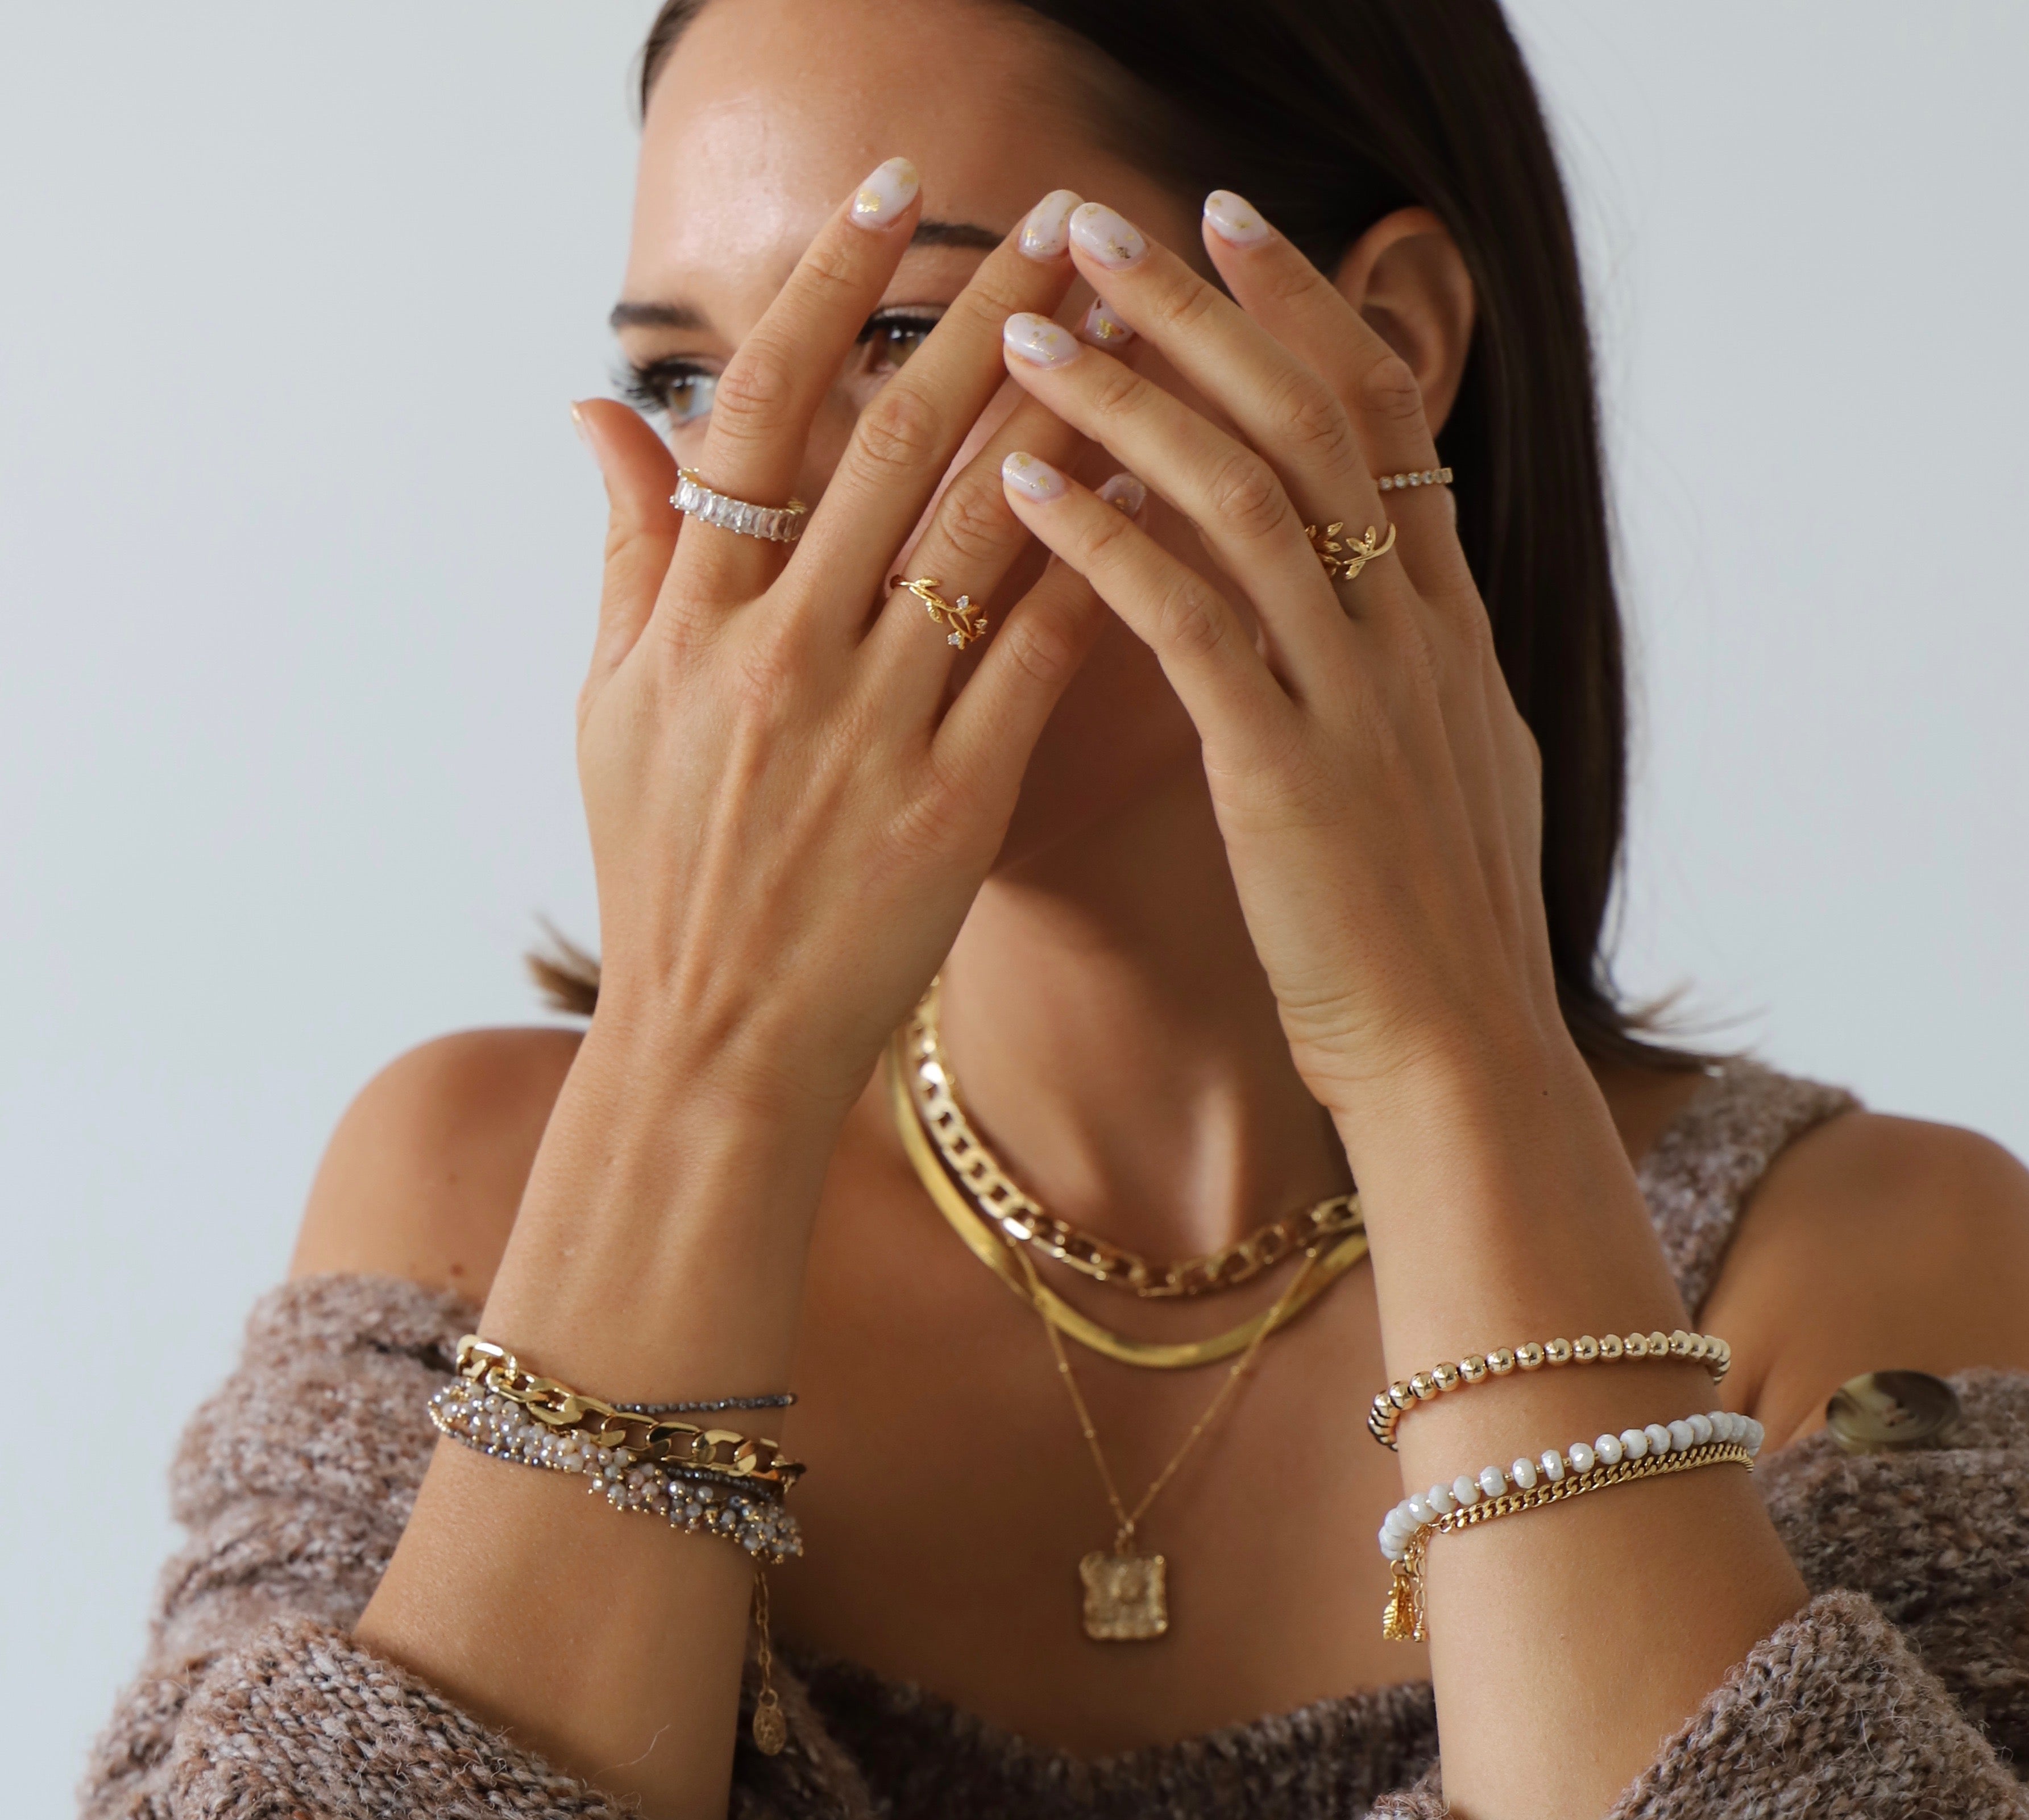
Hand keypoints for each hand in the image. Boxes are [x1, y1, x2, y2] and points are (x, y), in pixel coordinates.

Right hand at [573, 163, 1113, 1142]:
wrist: (712, 1050)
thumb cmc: (663, 879)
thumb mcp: (609, 713)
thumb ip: (627, 555)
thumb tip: (602, 409)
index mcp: (690, 623)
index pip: (759, 410)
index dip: (832, 289)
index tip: (900, 198)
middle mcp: (779, 657)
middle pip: (892, 441)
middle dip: (988, 311)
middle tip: (1065, 219)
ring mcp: (870, 732)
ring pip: (982, 530)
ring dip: (1067, 410)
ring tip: (1133, 323)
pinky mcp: (954, 806)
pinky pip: (1039, 656)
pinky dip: (1099, 566)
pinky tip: (1157, 496)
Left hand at [992, 195, 1558, 1143]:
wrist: (1458, 1064)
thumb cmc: (1433, 943)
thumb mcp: (1452, 777)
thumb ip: (1415, 675)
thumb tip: (1392, 608)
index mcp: (1449, 631)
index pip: (1380, 417)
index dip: (1304, 307)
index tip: (1228, 226)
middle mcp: (1413, 638)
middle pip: (1309, 417)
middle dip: (1200, 308)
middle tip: (1097, 224)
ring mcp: (1357, 700)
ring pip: (1245, 498)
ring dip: (1131, 400)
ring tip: (1031, 334)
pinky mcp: (1288, 775)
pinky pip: (1188, 624)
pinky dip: (1103, 543)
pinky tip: (1025, 491)